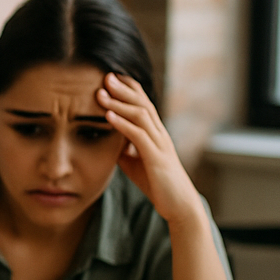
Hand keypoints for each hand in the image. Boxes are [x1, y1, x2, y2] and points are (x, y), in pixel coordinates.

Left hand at [96, 73, 203, 228]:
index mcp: (155, 133)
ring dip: (119, 103)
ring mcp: (160, 144)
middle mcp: (159, 134)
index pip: (143, 104)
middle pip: (142, 103)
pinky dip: (122, 124)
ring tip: (101, 93)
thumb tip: (107, 137)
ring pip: (141, 116)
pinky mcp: (157, 158)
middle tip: (105, 75)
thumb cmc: (156, 182)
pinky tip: (108, 117)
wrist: (178, 205)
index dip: (129, 89)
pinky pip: (139, 136)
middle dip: (124, 89)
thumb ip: (123, 147)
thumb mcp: (134, 161)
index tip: (110, 78)